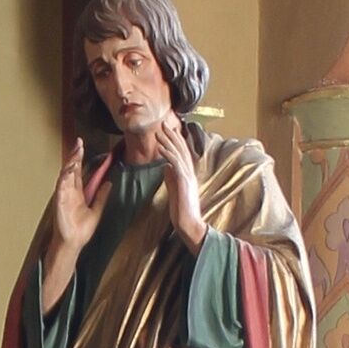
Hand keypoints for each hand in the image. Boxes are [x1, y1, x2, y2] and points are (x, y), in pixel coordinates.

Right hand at [52, 138, 111, 251]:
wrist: (73, 243)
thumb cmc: (80, 231)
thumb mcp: (97, 211)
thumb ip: (101, 197)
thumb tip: (109, 184)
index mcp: (77, 193)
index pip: (78, 171)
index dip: (80, 158)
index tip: (83, 146)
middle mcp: (69, 192)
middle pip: (71, 169)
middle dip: (74, 155)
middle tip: (79, 142)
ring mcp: (63, 196)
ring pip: (65, 174)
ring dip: (70, 162)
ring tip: (76, 151)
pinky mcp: (59, 202)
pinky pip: (61, 186)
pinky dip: (65, 176)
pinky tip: (69, 168)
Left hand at [149, 107, 206, 249]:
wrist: (188, 223)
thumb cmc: (181, 209)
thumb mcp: (174, 189)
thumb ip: (171, 177)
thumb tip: (165, 166)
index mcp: (188, 173)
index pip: (182, 152)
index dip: (176, 140)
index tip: (168, 130)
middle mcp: (190, 172)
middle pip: (181, 149)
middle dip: (172, 136)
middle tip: (164, 124)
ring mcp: (188, 176)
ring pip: (178, 154)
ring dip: (168, 142)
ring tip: (159, 132)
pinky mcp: (183, 182)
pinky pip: (175, 165)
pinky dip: (168, 155)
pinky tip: (160, 148)